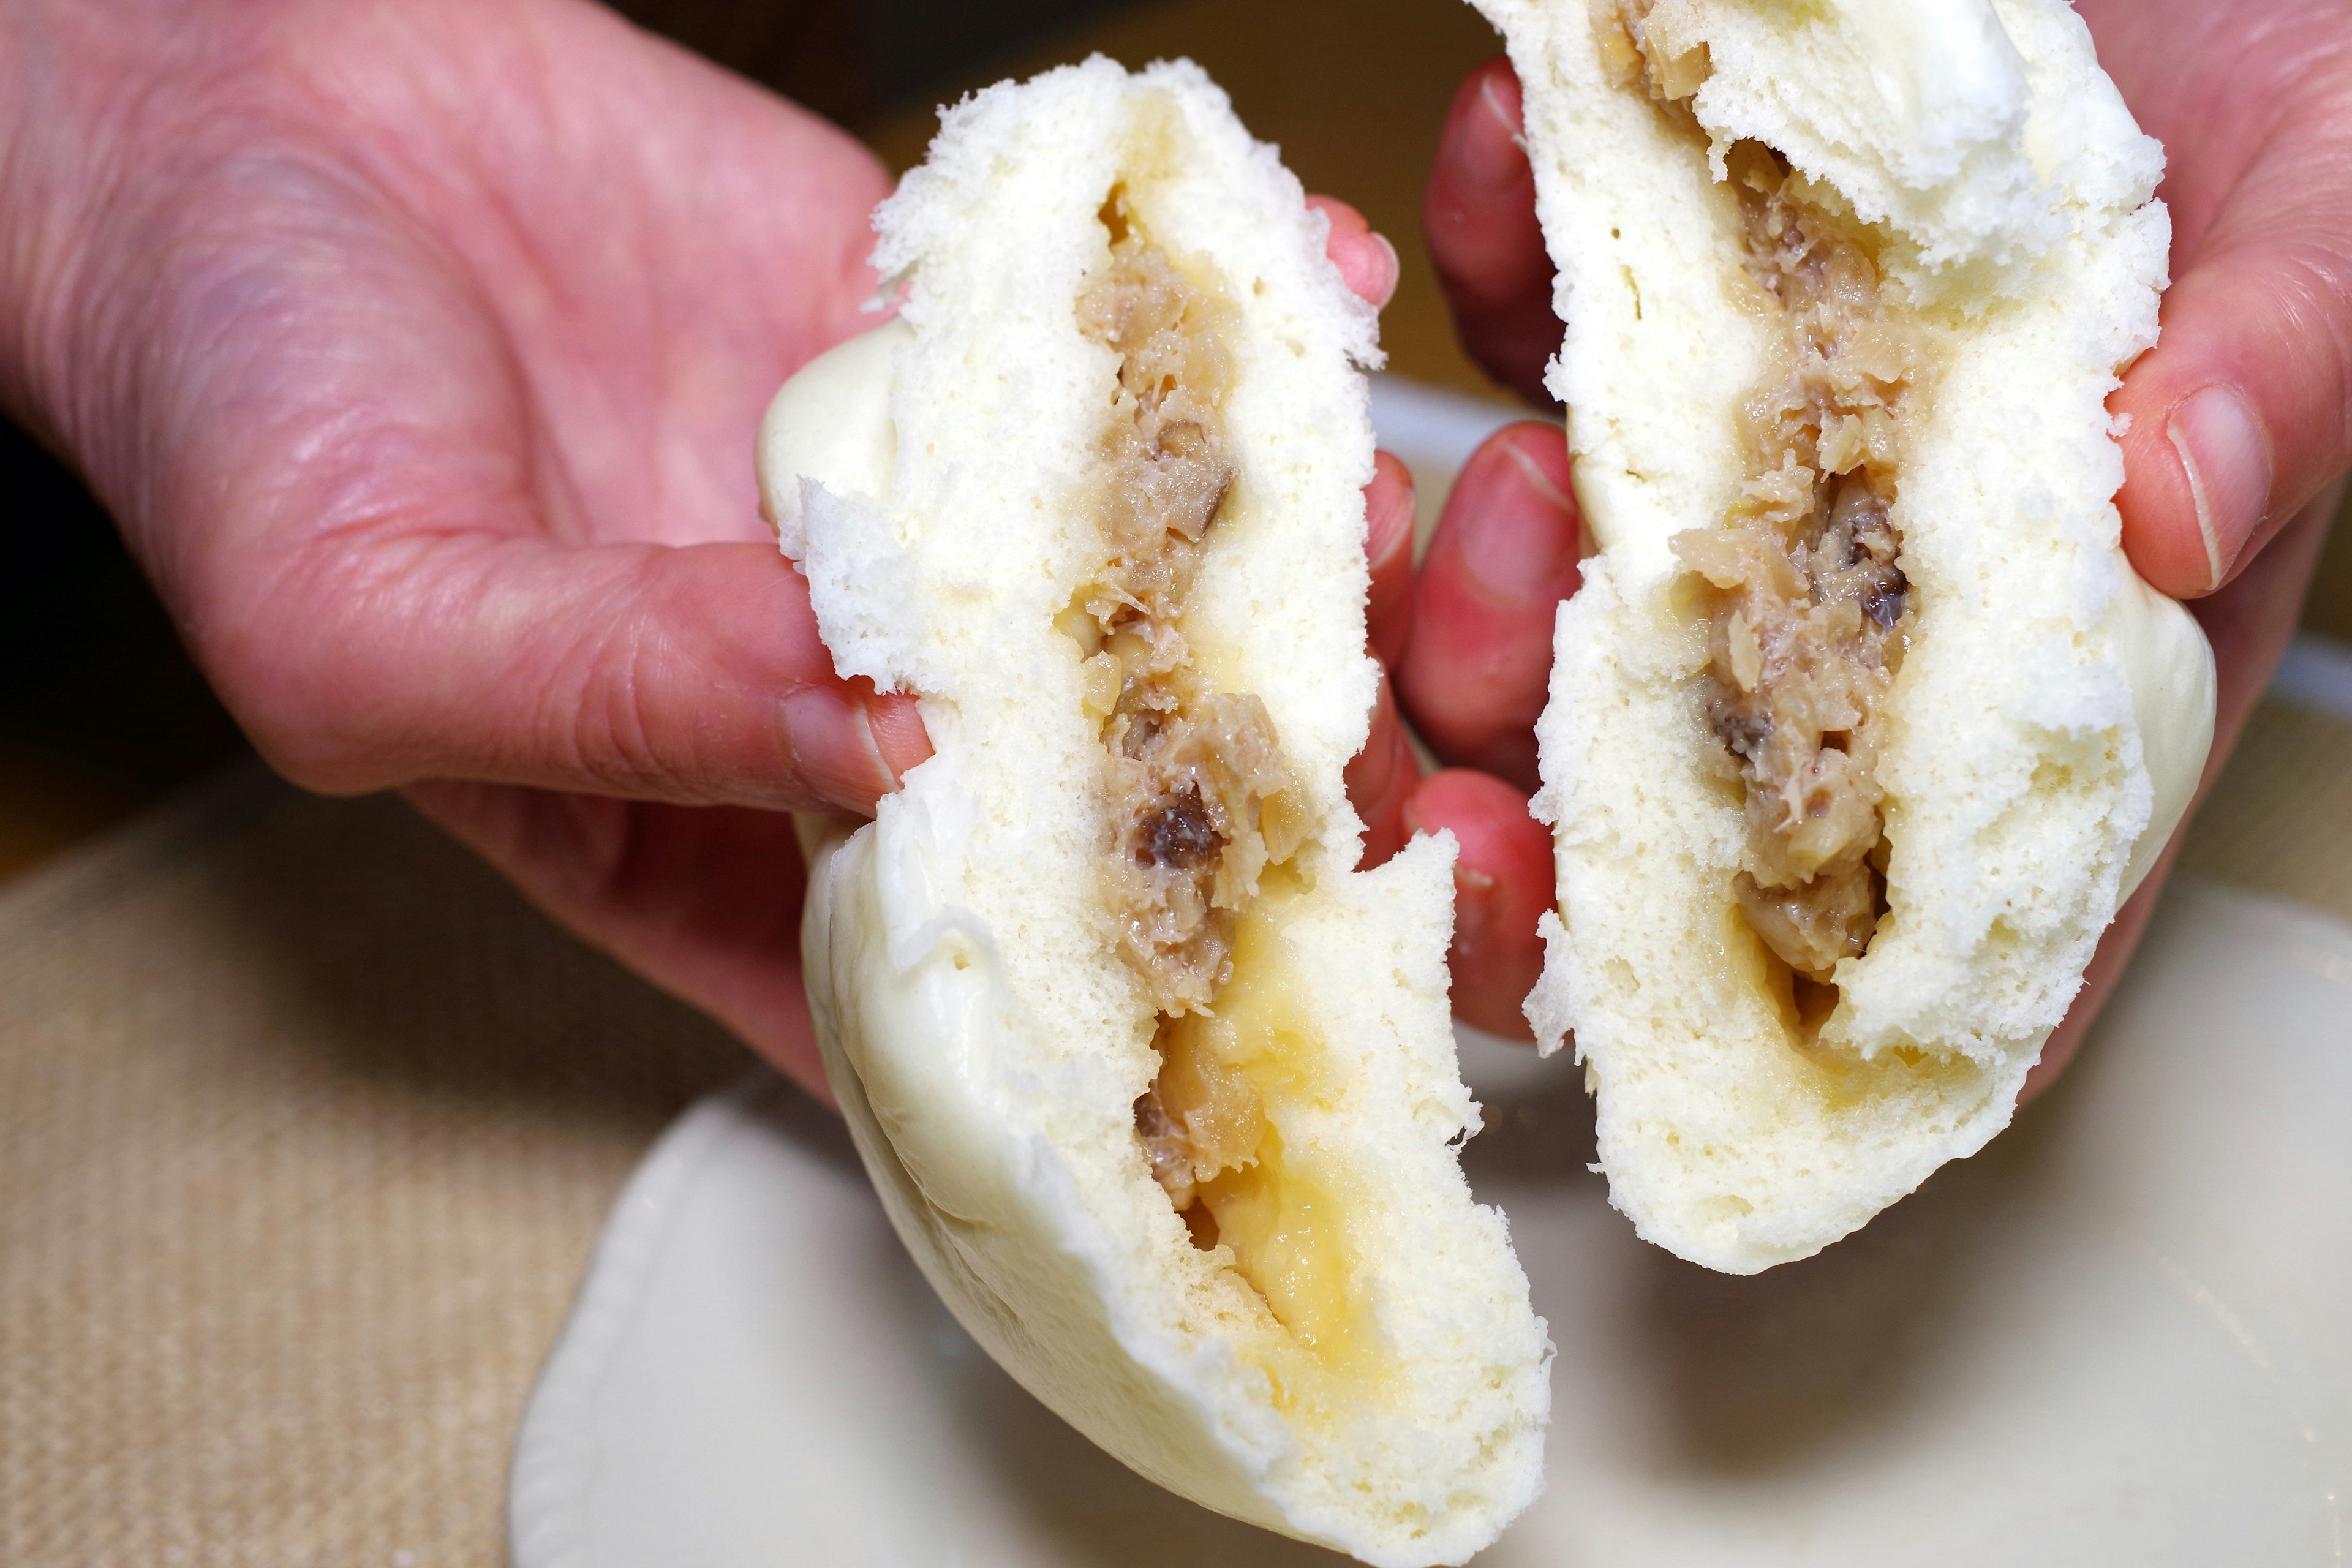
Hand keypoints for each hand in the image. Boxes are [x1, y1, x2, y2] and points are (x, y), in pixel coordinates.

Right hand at [0, 0, 1413, 1095]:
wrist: (245, 115)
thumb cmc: (239, 411)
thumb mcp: (371, 631)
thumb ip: (621, 706)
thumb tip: (881, 749)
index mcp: (699, 831)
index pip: (931, 984)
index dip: (1084, 1024)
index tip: (1242, 1009)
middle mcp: (828, 692)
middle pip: (1074, 780)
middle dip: (1230, 771)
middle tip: (1363, 745)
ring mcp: (902, 516)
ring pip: (1125, 566)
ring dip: (1263, 546)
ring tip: (1369, 516)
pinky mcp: (926, 343)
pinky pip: (1099, 350)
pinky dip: (1213, 319)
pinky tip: (1309, 292)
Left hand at [1413, 2, 2351, 1072]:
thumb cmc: (2293, 98)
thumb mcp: (2338, 230)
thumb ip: (2287, 374)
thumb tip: (2176, 504)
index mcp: (2033, 650)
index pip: (1901, 896)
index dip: (1759, 989)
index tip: (1628, 985)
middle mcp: (1859, 582)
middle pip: (1643, 787)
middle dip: (1521, 795)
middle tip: (1473, 734)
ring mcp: (1731, 454)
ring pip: (1528, 596)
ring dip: (1463, 578)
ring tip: (1492, 469)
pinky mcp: (1650, 305)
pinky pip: (1519, 316)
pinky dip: (1486, 262)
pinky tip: (1491, 173)